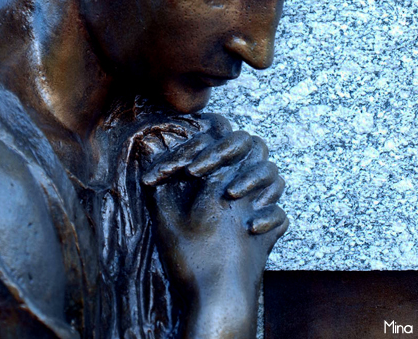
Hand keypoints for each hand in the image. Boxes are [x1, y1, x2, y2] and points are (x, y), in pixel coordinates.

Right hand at [141, 115, 287, 337]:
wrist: (221, 299)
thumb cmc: (193, 259)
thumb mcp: (168, 220)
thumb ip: (160, 185)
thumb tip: (148, 152)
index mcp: (223, 180)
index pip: (224, 136)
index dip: (211, 130)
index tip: (199, 132)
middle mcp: (247, 191)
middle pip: (256, 149)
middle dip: (237, 146)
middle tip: (217, 155)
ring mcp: (261, 213)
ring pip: (275, 177)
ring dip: (257, 174)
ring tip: (235, 182)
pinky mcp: (269, 239)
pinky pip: (281, 216)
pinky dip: (271, 213)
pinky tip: (253, 221)